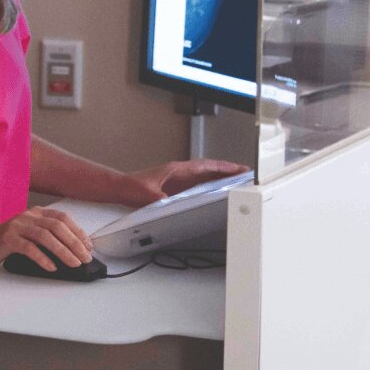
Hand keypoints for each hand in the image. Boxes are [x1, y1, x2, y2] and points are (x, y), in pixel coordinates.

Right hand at [0, 206, 92, 271]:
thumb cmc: (7, 242)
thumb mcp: (29, 235)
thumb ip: (46, 238)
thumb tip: (72, 252)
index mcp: (36, 213)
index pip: (62, 218)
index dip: (77, 231)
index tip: (88, 246)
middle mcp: (28, 216)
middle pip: (56, 226)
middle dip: (74, 243)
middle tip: (85, 258)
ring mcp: (17, 226)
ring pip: (45, 236)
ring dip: (63, 251)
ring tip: (74, 264)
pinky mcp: (8, 238)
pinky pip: (28, 247)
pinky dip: (42, 258)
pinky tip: (52, 267)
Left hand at [118, 158, 248, 208]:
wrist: (122, 188)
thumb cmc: (133, 186)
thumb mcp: (148, 194)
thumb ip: (162, 198)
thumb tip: (174, 203)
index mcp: (177, 170)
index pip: (205, 166)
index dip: (223, 167)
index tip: (239, 168)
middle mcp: (181, 173)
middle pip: (209, 171)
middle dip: (228, 172)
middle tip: (247, 175)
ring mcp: (180, 181)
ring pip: (205, 178)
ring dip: (221, 179)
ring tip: (238, 184)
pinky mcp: (177, 189)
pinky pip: (199, 187)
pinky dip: (211, 188)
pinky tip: (218, 195)